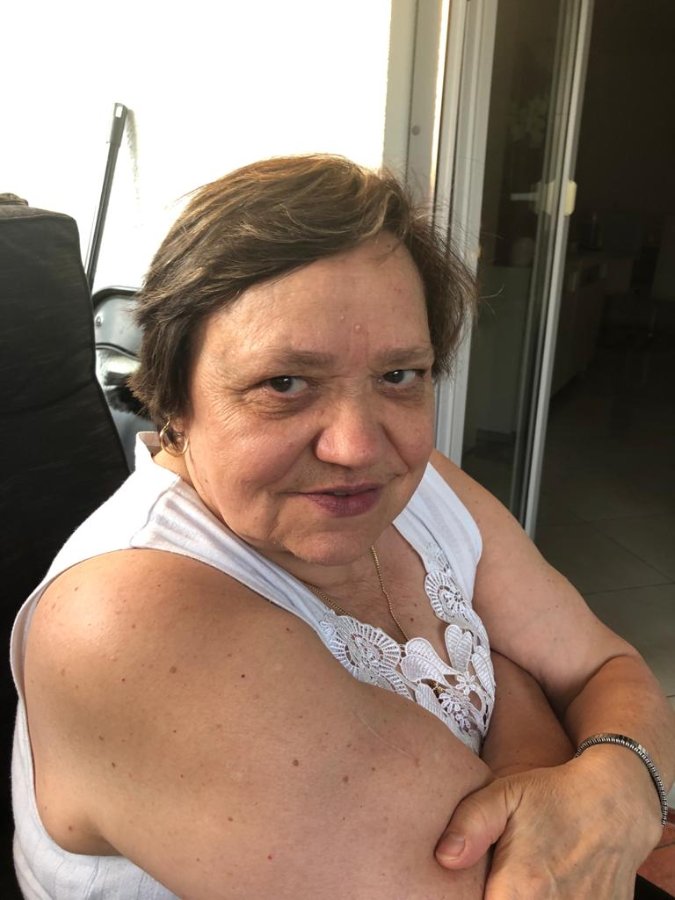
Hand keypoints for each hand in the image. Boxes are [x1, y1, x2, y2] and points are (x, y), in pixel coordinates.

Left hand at [434, 755, 662, 897]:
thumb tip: (443, 858)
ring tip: (524, 883)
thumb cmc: (553, 797)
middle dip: (500, 899)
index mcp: (522, 887)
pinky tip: (549, 887)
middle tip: (499, 882)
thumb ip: (470, 825)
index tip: (475, 888)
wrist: (616, 803)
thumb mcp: (505, 794)